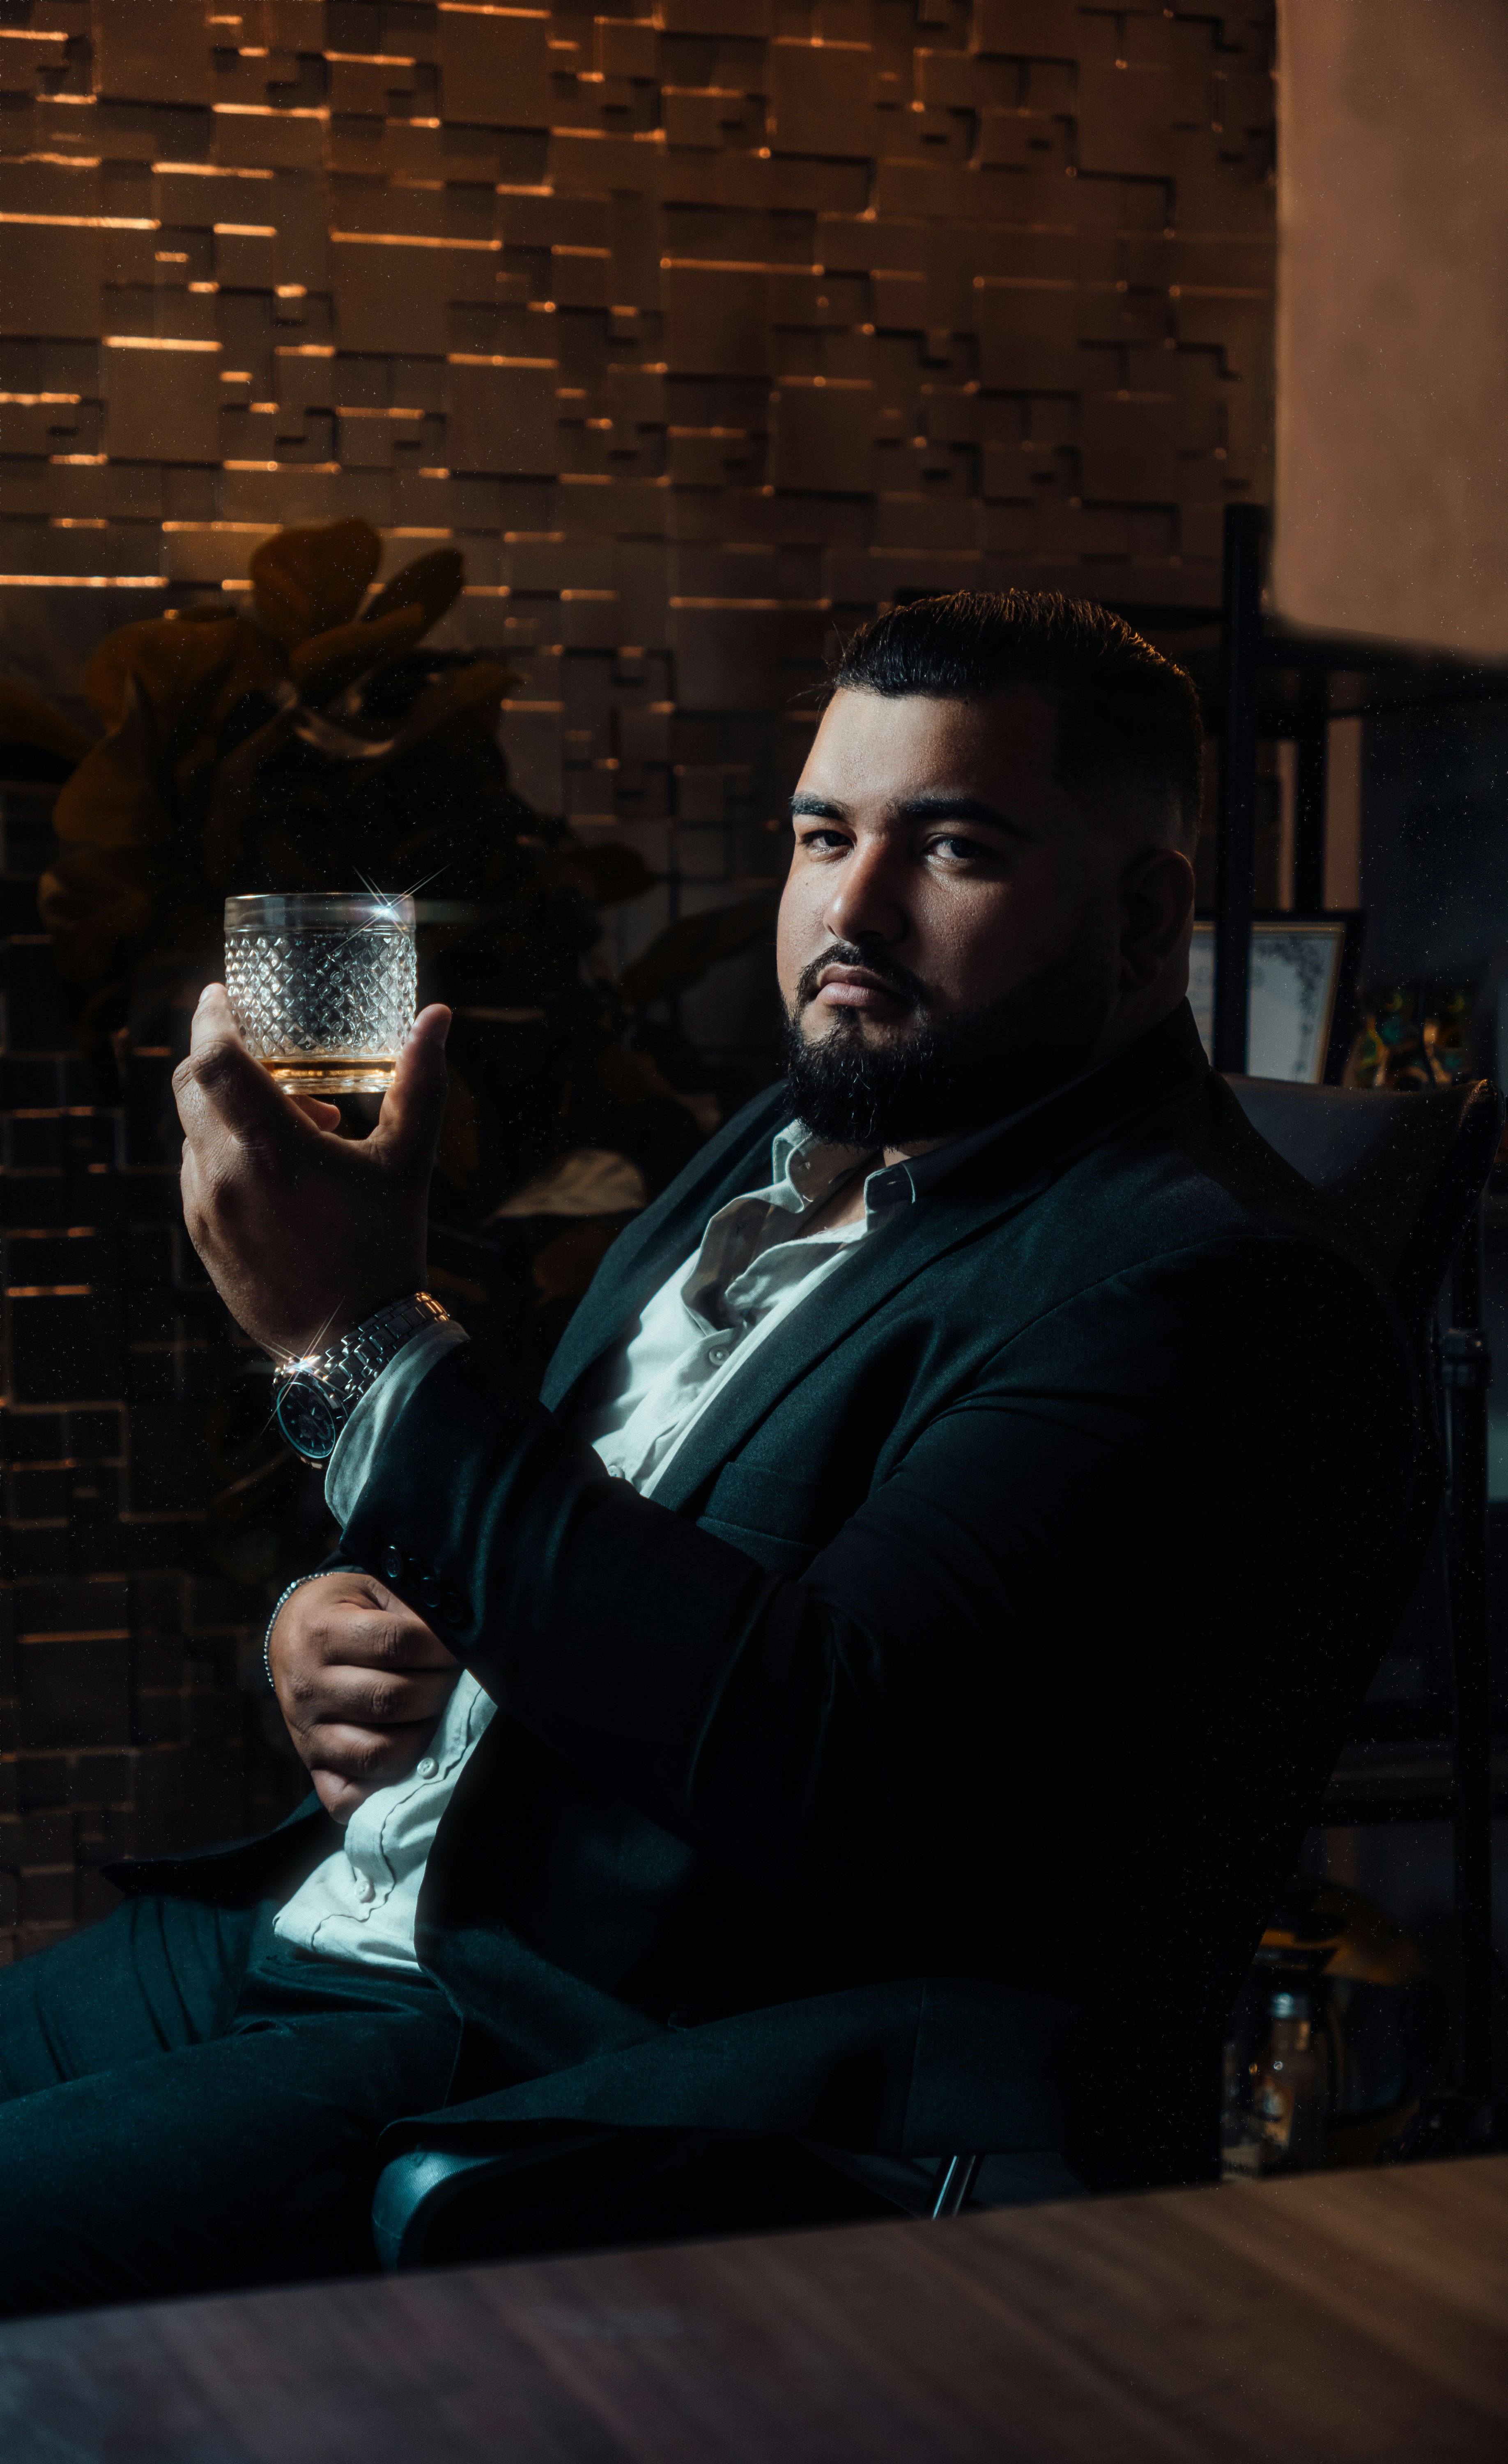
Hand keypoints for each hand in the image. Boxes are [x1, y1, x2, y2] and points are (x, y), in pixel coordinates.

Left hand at [174, 984, 450, 1356]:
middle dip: (223, 1061)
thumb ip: (420, 1082)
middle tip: (272, 1063)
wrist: (358, 1343)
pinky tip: (277, 1175)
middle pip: (191, 1087)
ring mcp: (205, 1209)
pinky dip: (226, 1155)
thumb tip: (437, 1017)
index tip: (218, 995)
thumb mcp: (408, 1162)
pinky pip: (198, 1173)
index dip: (210, 1017)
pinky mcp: (200, 1236)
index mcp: (274, 1148)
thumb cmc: (387, 1246)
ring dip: (231, 1114)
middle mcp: (225, 1175)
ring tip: (299, 1135)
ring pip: (194, 1131)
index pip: (214, 1059)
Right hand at [270, 1571, 461, 1823]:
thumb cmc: (346, 1611)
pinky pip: (346, 1798)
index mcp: (321, 1632)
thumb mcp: (373, 1591)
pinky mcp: (311, 1765)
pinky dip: (382, 1793)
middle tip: (454, 1681)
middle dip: (440, 1691)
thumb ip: (412, 1611)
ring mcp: (306, 1731)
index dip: (441, 1649)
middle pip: (392, 1700)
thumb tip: (462, 1639)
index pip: (396, 1644)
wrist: (291, 1634)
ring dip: (424, 1739)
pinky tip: (408, 1766)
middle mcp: (307, 1686)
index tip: (460, 1649)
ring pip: (377, 1752)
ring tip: (437, 1716)